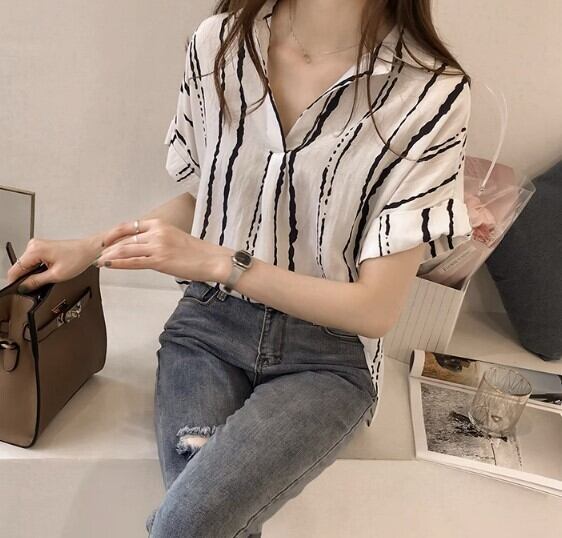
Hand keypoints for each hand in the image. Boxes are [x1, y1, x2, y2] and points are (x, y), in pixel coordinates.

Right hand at [5, 237, 101, 291]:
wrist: (89, 250)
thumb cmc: (78, 258)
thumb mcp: (56, 275)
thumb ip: (36, 282)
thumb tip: (24, 287)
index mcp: (35, 250)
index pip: (15, 269)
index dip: (15, 282)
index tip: (18, 290)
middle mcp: (34, 245)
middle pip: (21, 267)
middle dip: (26, 278)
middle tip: (38, 286)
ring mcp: (38, 245)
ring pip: (27, 264)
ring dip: (33, 273)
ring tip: (48, 277)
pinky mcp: (43, 248)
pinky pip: (34, 261)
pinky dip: (38, 268)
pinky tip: (48, 272)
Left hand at [95, 218, 233, 281]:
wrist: (212, 260)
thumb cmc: (198, 252)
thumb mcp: (175, 238)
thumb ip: (158, 239)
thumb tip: (144, 247)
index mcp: (160, 224)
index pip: (130, 226)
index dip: (115, 233)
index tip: (106, 240)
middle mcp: (157, 232)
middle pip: (125, 238)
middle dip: (109, 247)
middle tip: (98, 253)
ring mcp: (158, 246)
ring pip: (126, 250)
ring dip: (110, 256)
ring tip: (100, 262)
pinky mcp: (160, 261)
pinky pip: (134, 262)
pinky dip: (119, 264)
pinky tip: (109, 266)